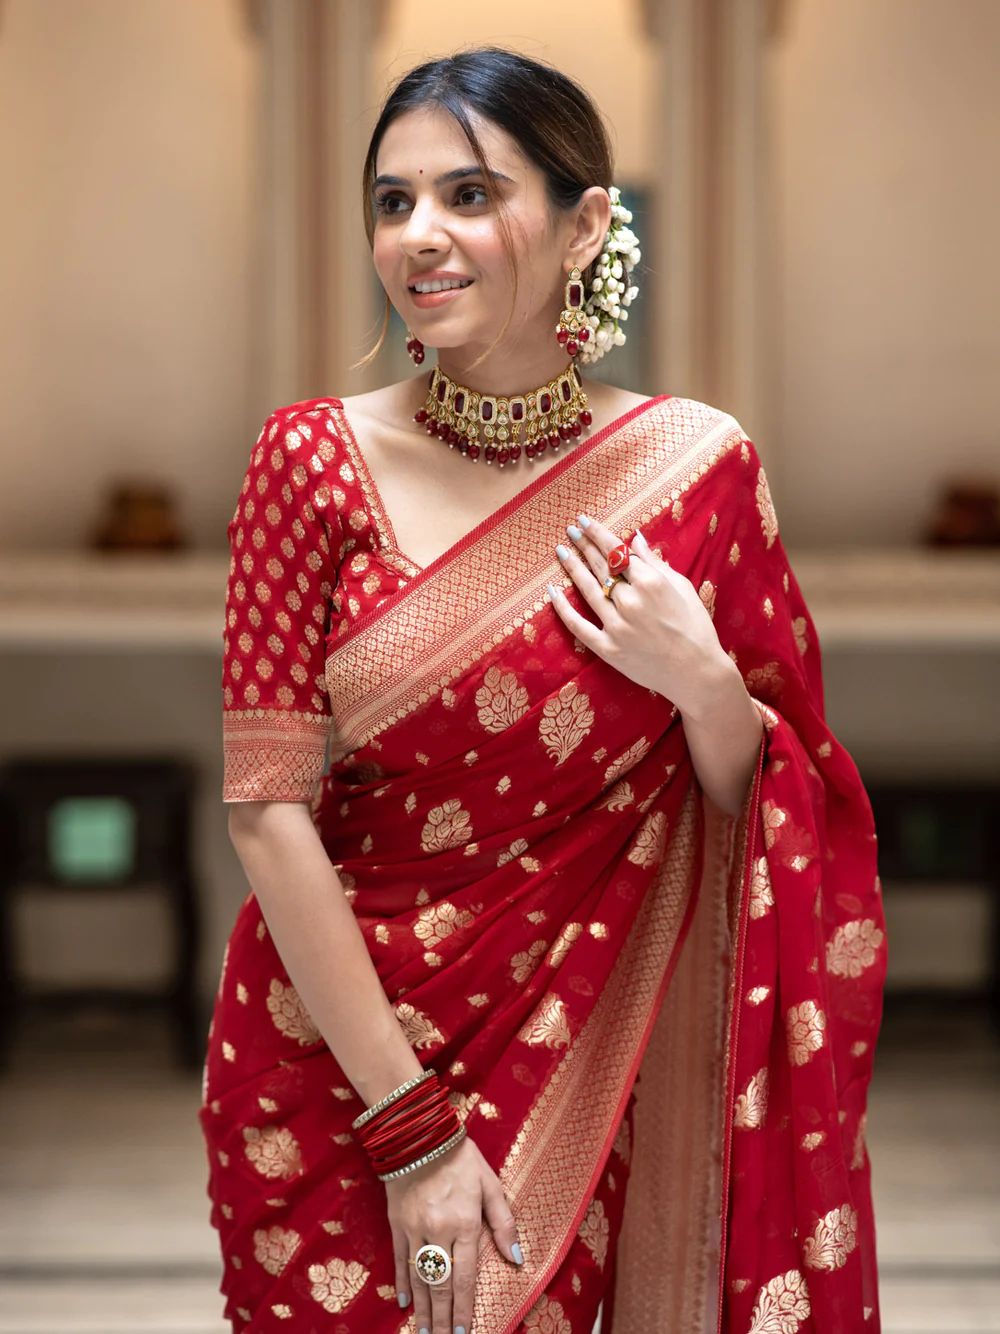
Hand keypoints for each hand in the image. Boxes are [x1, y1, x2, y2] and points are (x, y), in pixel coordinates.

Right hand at [387, 1133, 521, 1333]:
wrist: (420, 1134)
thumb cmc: (461, 1158)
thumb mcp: (490, 1184)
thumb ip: (503, 1222)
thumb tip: (517, 1258)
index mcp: (464, 1224)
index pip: (465, 1277)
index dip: (464, 1308)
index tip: (465, 1332)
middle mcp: (438, 1232)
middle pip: (441, 1285)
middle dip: (443, 1318)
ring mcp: (414, 1229)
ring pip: (419, 1278)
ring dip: (423, 1309)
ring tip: (425, 1333)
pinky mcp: (397, 1224)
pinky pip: (399, 1260)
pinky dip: (402, 1283)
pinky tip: (405, 1303)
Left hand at [548, 512, 730, 717]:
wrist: (696, 672)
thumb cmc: (695, 627)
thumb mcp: (682, 588)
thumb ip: (655, 563)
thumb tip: (635, 539)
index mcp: (651, 583)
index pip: (617, 551)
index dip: (598, 534)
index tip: (583, 521)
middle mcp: (631, 601)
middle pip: (601, 567)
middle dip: (584, 546)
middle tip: (570, 531)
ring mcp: (617, 626)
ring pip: (588, 590)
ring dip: (572, 568)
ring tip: (561, 551)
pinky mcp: (608, 649)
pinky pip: (579, 626)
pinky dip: (563, 609)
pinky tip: (551, 592)